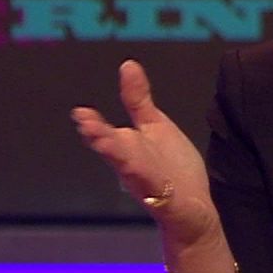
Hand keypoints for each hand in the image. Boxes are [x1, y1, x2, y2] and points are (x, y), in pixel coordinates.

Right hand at [72, 61, 218, 247]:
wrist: (192, 207)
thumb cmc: (169, 167)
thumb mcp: (153, 126)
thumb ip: (138, 99)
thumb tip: (128, 64)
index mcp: (127, 147)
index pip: (107, 135)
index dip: (94, 127)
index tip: (80, 114)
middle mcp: (133, 166)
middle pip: (116, 153)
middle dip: (102, 141)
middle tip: (87, 128)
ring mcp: (149, 184)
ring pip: (133, 172)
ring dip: (122, 160)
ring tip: (106, 146)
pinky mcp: (167, 202)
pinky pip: (158, 196)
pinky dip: (155, 191)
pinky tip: (153, 186)